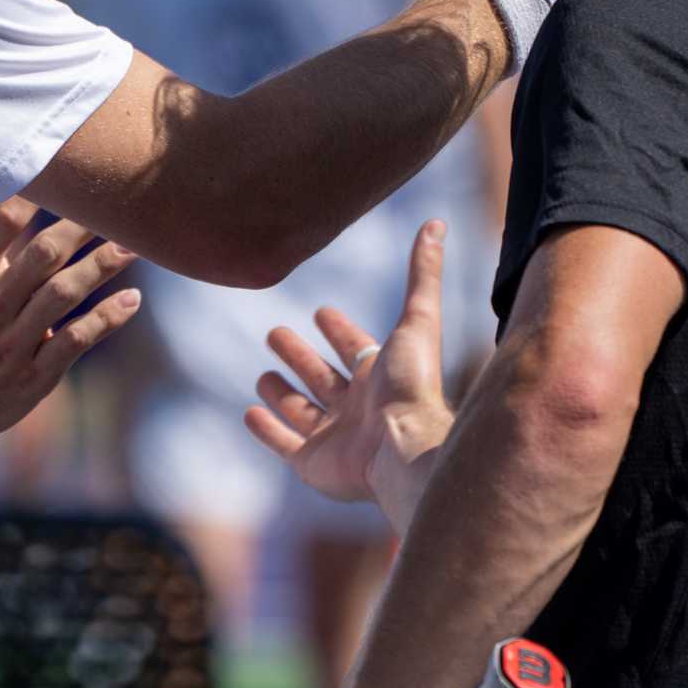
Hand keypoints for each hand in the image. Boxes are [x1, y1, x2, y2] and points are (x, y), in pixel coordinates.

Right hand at [0, 174, 140, 464]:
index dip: (29, 197)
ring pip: (64, 294)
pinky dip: (107, 319)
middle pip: (42, 255)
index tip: (59, 171)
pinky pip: (76, 341)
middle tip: (113, 202)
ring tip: (134, 245)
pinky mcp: (33, 376)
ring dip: (102, 267)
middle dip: (80, 226)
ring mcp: (12, 344)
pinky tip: (132, 300)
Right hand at [242, 220, 456, 535]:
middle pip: (323, 377)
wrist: (404, 449)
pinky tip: (250, 413)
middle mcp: (358, 407)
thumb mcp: (418, 320)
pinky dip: (268, 431)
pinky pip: (286, 446)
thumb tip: (436, 223)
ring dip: (282, 394)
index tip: (322, 311)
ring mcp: (335, 438)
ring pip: (302, 411)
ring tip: (263, 377)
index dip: (340, 330)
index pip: (355, 348)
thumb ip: (423, 275)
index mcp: (380, 376)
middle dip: (300, 356)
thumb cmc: (412, 385)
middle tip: (275, 333)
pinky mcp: (314, 464)